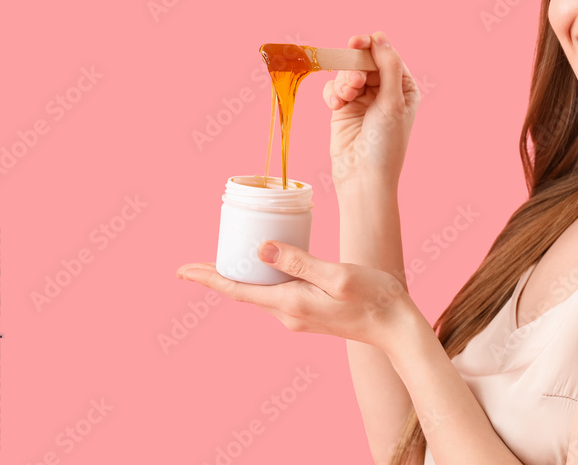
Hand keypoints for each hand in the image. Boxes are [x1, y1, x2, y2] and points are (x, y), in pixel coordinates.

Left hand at [176, 241, 416, 351]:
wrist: (396, 328)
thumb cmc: (374, 299)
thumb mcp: (337, 275)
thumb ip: (299, 262)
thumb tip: (260, 248)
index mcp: (290, 303)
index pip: (238, 289)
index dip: (208, 278)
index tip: (181, 271)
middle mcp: (288, 313)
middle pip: (245, 291)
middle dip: (219, 275)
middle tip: (194, 261)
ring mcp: (299, 316)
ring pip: (261, 292)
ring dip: (242, 276)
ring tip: (227, 256)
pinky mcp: (310, 312)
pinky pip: (278, 293)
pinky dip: (264, 278)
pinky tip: (268, 265)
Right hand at [323, 31, 419, 191]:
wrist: (362, 176)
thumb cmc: (385, 144)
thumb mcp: (392, 102)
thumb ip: (387, 66)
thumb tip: (379, 36)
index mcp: (403, 87)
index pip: (386, 55)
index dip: (370, 46)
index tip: (356, 43)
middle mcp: (384, 90)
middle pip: (364, 61)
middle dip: (355, 68)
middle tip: (355, 83)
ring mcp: (363, 99)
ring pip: (346, 73)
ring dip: (344, 82)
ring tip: (346, 99)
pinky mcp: (343, 108)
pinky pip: (333, 88)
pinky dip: (333, 94)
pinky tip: (337, 106)